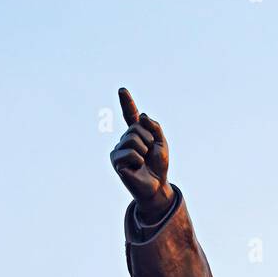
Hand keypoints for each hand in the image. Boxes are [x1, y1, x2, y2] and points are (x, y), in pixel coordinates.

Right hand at [110, 87, 173, 222]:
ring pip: (132, 139)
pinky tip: (137, 167)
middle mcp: (125, 139)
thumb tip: (142, 116)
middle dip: (148, 140)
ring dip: (143, 150)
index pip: (130, 115)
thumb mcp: (162, 143)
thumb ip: (155, 127)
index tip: (122, 90)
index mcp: (136, 134)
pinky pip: (129, 152)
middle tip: (149, 153)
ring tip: (143, 161)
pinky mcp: (115, 160)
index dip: (127, 103)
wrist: (157, 186)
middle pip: (135, 128)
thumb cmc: (159, 166)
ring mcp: (119, 149)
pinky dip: (137, 159)